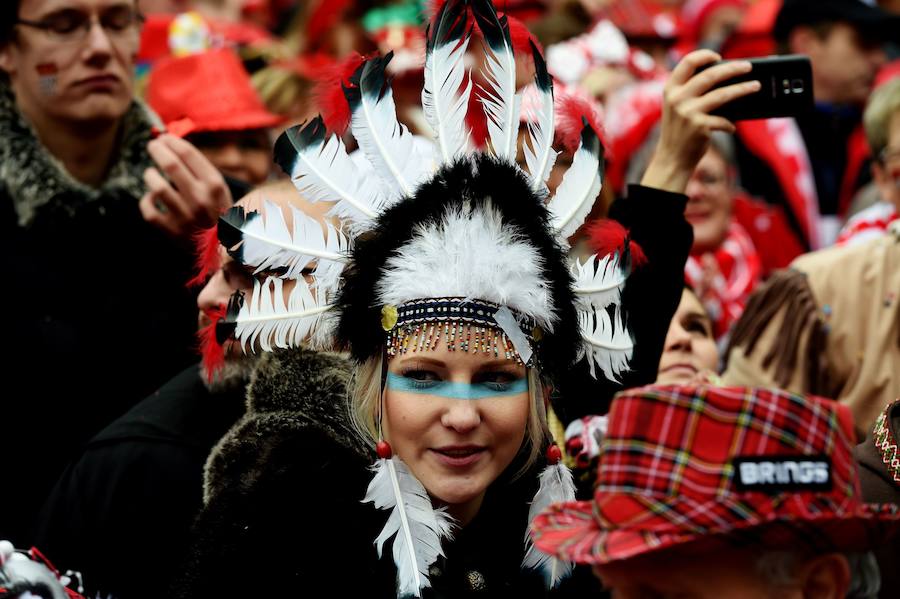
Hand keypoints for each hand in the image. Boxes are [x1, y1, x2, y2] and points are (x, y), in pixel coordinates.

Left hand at [139, 134, 231, 238]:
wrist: (223, 246)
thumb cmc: (216, 210)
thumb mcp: (218, 188)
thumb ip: (198, 167)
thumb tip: (170, 142)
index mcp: (214, 185)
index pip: (188, 154)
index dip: (172, 141)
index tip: (164, 138)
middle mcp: (200, 199)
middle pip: (171, 165)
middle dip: (158, 150)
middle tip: (153, 146)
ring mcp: (185, 216)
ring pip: (157, 186)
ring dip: (150, 175)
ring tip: (150, 173)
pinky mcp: (171, 230)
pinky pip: (148, 210)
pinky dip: (146, 201)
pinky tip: (151, 197)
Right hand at [642, 50, 759, 193]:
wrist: (672, 158)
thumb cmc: (679, 130)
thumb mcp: (677, 106)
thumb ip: (691, 90)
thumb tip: (726, 76)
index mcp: (670, 89)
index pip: (688, 62)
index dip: (705, 55)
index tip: (719, 57)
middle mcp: (677, 98)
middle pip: (710, 75)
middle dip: (733, 68)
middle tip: (748, 67)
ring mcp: (687, 112)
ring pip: (722, 94)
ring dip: (743, 89)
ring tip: (756, 86)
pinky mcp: (699, 127)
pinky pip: (723, 120)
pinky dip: (730, 124)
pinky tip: (731, 127)